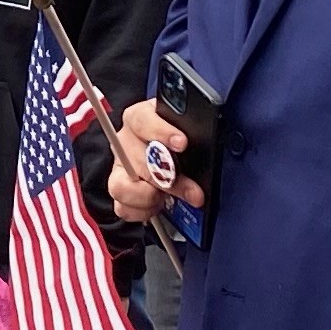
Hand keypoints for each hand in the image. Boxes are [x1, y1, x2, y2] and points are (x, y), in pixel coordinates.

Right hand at [106, 96, 203, 221]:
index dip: (161, 132)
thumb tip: (210, 148)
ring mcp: (120, 168)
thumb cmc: (176, 138)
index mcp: (138, 118)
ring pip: (122, 186)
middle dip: (167, 178)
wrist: (167, 152)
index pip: (141, 120)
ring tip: (168, 197)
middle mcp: (125, 142)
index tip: (182, 143)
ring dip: (149, 196)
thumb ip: (191, 132)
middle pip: (136, 160)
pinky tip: (158, 205)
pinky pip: (123, 207)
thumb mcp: (185, 128)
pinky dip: (143, 210)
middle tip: (192, 189)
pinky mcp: (121, 190)